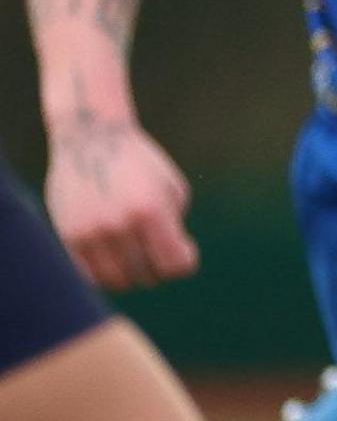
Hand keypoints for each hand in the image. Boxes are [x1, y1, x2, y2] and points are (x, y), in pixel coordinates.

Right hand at [45, 119, 196, 291]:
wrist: (91, 139)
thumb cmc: (141, 165)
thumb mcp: (171, 189)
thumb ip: (174, 228)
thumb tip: (172, 265)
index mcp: (150, 211)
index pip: (175, 266)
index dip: (184, 262)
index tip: (184, 247)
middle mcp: (118, 225)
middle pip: (147, 276)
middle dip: (159, 266)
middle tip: (158, 247)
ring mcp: (90, 232)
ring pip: (118, 281)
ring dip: (132, 274)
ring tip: (137, 253)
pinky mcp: (68, 236)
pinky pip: (90, 275)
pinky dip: (107, 272)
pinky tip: (116, 255)